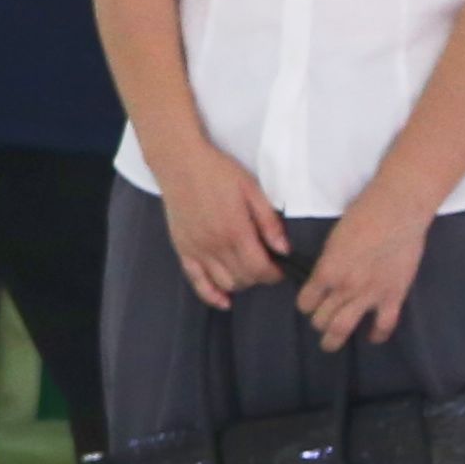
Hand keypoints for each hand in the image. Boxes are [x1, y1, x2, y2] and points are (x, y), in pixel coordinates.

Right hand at [151, 140, 287, 310]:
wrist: (180, 163)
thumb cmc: (218, 173)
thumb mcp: (252, 190)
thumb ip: (269, 223)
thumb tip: (284, 249)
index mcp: (236, 231)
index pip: (260, 268)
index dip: (274, 274)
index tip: (280, 269)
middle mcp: (215, 246)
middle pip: (244, 278)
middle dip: (260, 277)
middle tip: (266, 266)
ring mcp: (197, 249)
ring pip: (224, 283)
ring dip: (240, 284)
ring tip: (247, 271)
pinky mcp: (183, 249)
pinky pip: (196, 281)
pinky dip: (211, 295)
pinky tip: (224, 300)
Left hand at [294, 192, 432, 350]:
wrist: (396, 213)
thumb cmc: (361, 217)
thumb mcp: (333, 242)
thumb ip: (329, 264)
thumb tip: (326, 277)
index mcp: (325, 271)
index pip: (306, 301)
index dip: (305, 305)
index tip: (309, 305)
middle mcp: (343, 288)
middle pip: (322, 318)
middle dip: (318, 324)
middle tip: (320, 325)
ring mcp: (369, 294)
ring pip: (344, 327)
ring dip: (334, 339)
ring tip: (330, 344)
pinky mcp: (394, 295)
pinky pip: (384, 325)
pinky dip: (377, 335)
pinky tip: (372, 337)